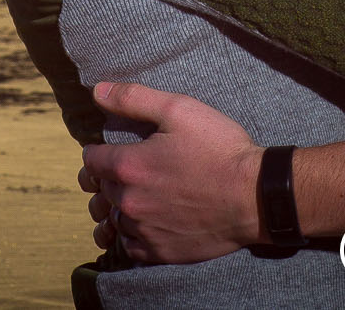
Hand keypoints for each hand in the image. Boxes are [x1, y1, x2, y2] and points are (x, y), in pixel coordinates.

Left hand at [77, 81, 262, 263]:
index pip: (90, 161)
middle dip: (105, 180)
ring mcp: (145, 230)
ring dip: (114, 210)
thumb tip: (97, 91)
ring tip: (126, 201)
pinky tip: (141, 226)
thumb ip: (133, 99)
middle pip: (100, 191)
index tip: (104, 151)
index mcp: (129, 166)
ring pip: (112, 221)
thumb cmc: (219, 149)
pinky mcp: (161, 251)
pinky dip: (130, 236)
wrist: (254, 196)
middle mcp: (130, 201)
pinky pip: (130, 248)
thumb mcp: (178, 109)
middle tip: (119, 173)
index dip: (95, 153)